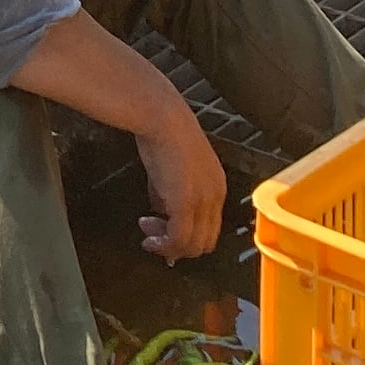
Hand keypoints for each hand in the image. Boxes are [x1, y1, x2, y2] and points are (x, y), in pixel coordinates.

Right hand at [133, 104, 226, 263]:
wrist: (161, 117)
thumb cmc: (164, 132)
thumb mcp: (171, 168)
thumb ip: (168, 194)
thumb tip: (159, 214)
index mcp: (217, 187)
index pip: (210, 227)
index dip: (187, 236)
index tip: (164, 232)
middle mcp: (215, 198)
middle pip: (205, 242)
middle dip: (178, 246)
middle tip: (153, 237)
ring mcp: (202, 202)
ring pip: (193, 246)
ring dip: (168, 247)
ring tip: (147, 235)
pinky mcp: (185, 204)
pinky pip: (178, 239)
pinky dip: (163, 245)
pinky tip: (147, 236)